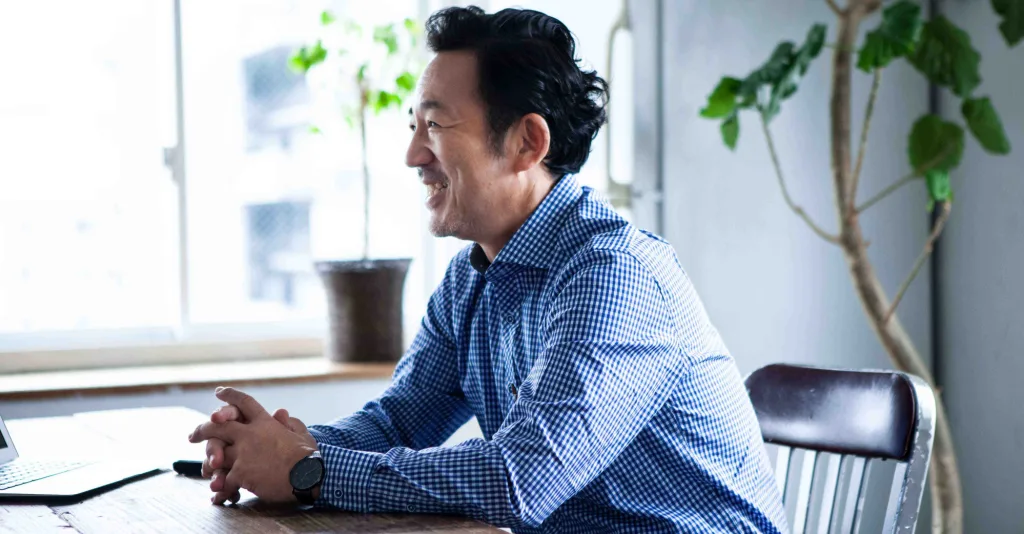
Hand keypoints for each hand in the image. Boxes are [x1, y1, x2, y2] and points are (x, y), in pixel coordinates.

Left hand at [188, 387, 318, 503]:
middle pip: (218, 426)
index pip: (244, 403)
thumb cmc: (308, 456)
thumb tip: (280, 411)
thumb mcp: (301, 433)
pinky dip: (220, 489)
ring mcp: (243, 454)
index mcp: (265, 423)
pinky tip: (218, 496)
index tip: (219, 392)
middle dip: (202, 429)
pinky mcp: (240, 473)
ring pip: (215, 454)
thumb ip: (289, 422)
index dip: (230, 396)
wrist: (307, 475)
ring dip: (209, 462)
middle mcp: (249, 435)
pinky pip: (224, 480)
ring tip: (205, 469)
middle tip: (192, 436)